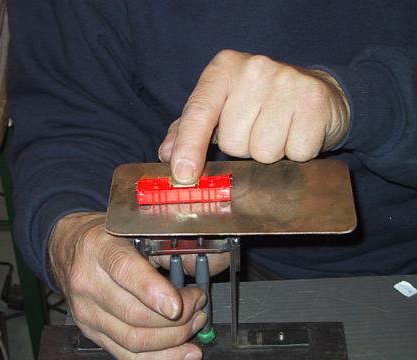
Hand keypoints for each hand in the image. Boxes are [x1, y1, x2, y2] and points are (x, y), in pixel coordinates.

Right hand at [49, 212, 207, 359]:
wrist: (67, 246)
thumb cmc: (102, 236)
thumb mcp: (127, 228)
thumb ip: (157, 246)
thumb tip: (191, 268)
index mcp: (99, 248)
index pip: (125, 272)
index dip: (154, 292)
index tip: (178, 304)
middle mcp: (88, 282)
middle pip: (135, 314)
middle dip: (178, 317)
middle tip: (198, 305)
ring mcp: (87, 312)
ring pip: (134, 340)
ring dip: (173, 338)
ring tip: (195, 325)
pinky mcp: (91, 331)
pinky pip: (127, 355)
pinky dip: (160, 358)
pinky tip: (183, 352)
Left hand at [159, 50, 349, 183]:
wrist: (315, 90)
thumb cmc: (258, 103)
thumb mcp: (220, 107)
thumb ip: (190, 129)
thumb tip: (167, 153)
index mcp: (223, 69)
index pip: (199, 111)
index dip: (189, 146)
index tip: (183, 175)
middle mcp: (254, 68)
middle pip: (233, 141)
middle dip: (243, 147)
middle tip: (256, 130)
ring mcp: (287, 81)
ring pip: (263, 151)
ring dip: (269, 153)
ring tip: (278, 131)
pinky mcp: (314, 100)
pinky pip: (295, 152)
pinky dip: (296, 153)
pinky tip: (297, 132)